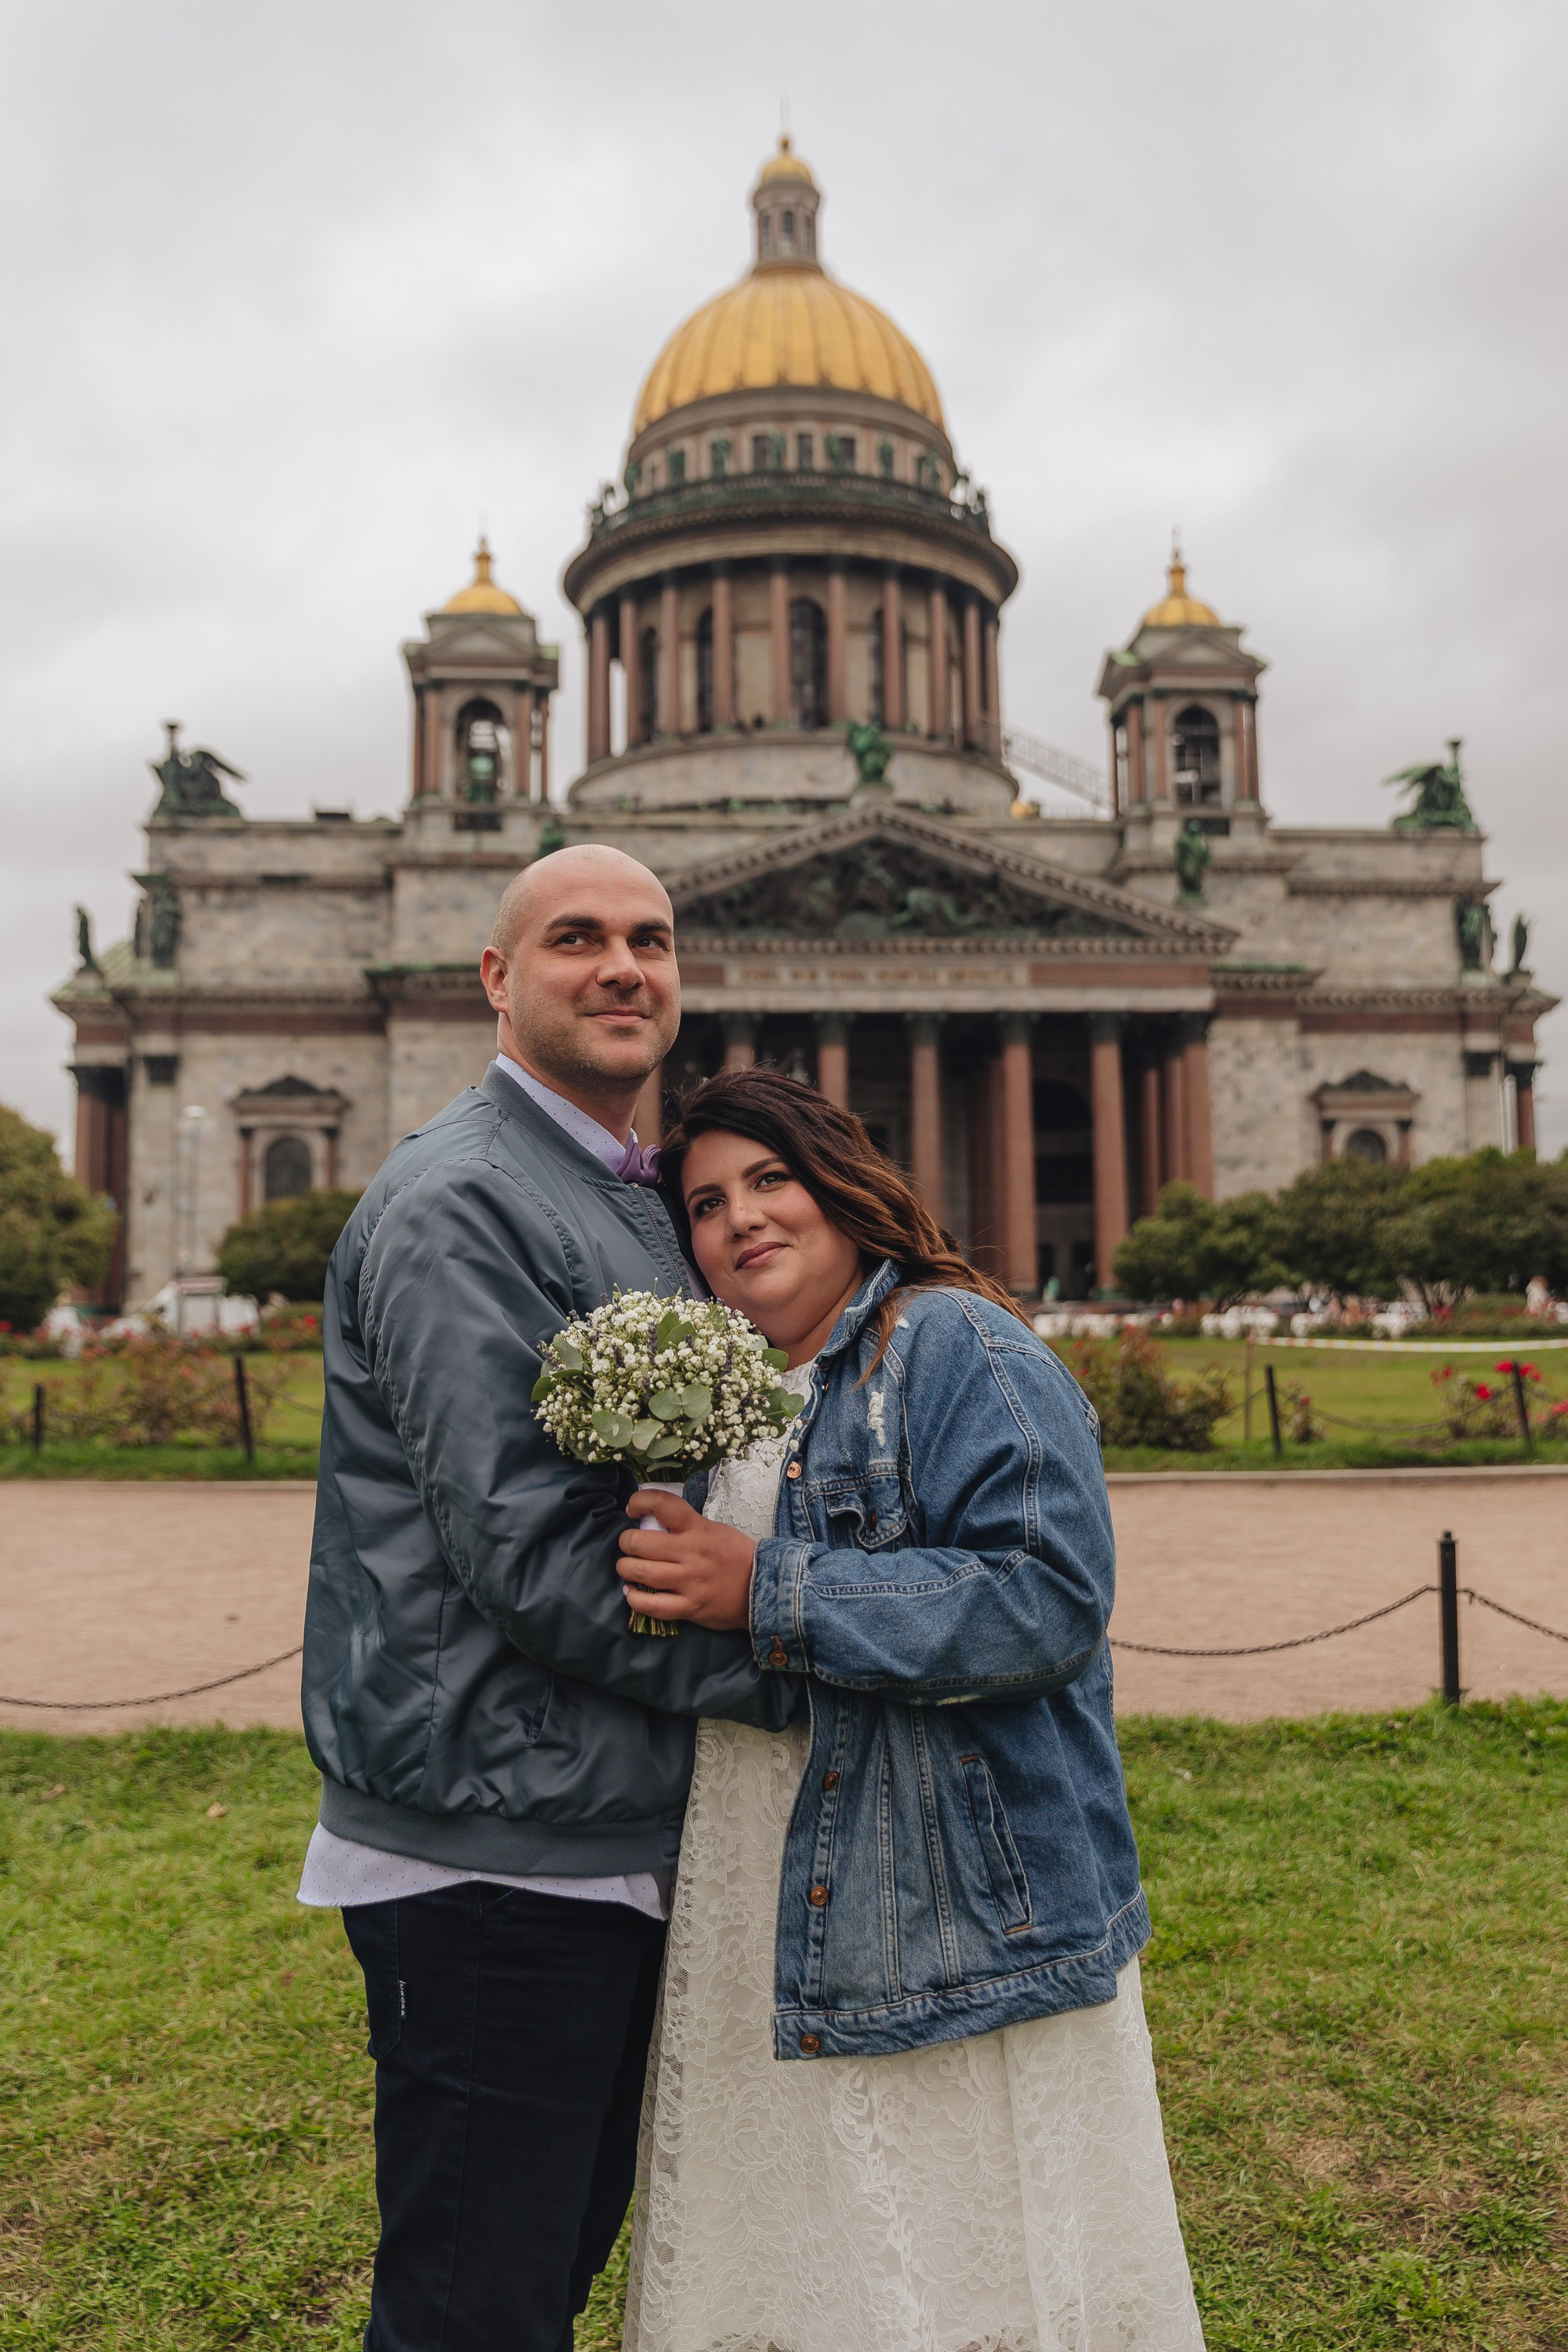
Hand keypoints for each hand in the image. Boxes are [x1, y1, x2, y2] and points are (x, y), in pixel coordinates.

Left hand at [619, 1491, 756, 1631]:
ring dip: (625, 1569)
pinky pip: (652, 1606)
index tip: (632, 1508)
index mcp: (698, 1528)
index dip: (639, 1501)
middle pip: (640, 1543)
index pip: (662, 1504)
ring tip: (627, 1568)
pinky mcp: (690, 1607)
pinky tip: (632, 1593)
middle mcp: (691, 1553)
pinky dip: (635, 1599)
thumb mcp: (714, 1529)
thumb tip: (651, 1520)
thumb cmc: (735, 1555)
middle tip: (628, 1545)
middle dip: (626, 1542)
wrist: (763, 1587)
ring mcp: (690, 1582)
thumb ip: (685, 1525)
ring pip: (641, 1573)